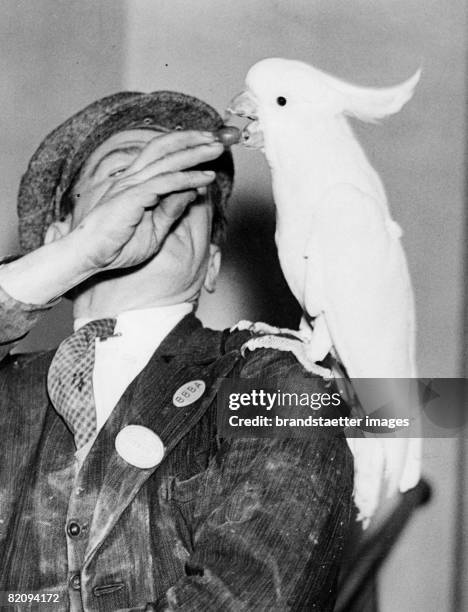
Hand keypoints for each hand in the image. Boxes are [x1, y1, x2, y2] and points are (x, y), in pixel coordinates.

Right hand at [69, 130, 223, 273]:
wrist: (91, 256)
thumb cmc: (118, 246)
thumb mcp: (155, 229)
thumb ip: (172, 209)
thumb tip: (193, 192)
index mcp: (134, 182)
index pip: (162, 155)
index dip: (185, 146)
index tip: (208, 145)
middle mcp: (133, 178)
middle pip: (165, 148)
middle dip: (193, 139)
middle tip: (217, 137)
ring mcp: (132, 185)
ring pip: (168, 161)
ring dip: (195, 153)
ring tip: (217, 148)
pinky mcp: (133, 196)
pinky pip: (166, 183)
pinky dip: (188, 179)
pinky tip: (207, 178)